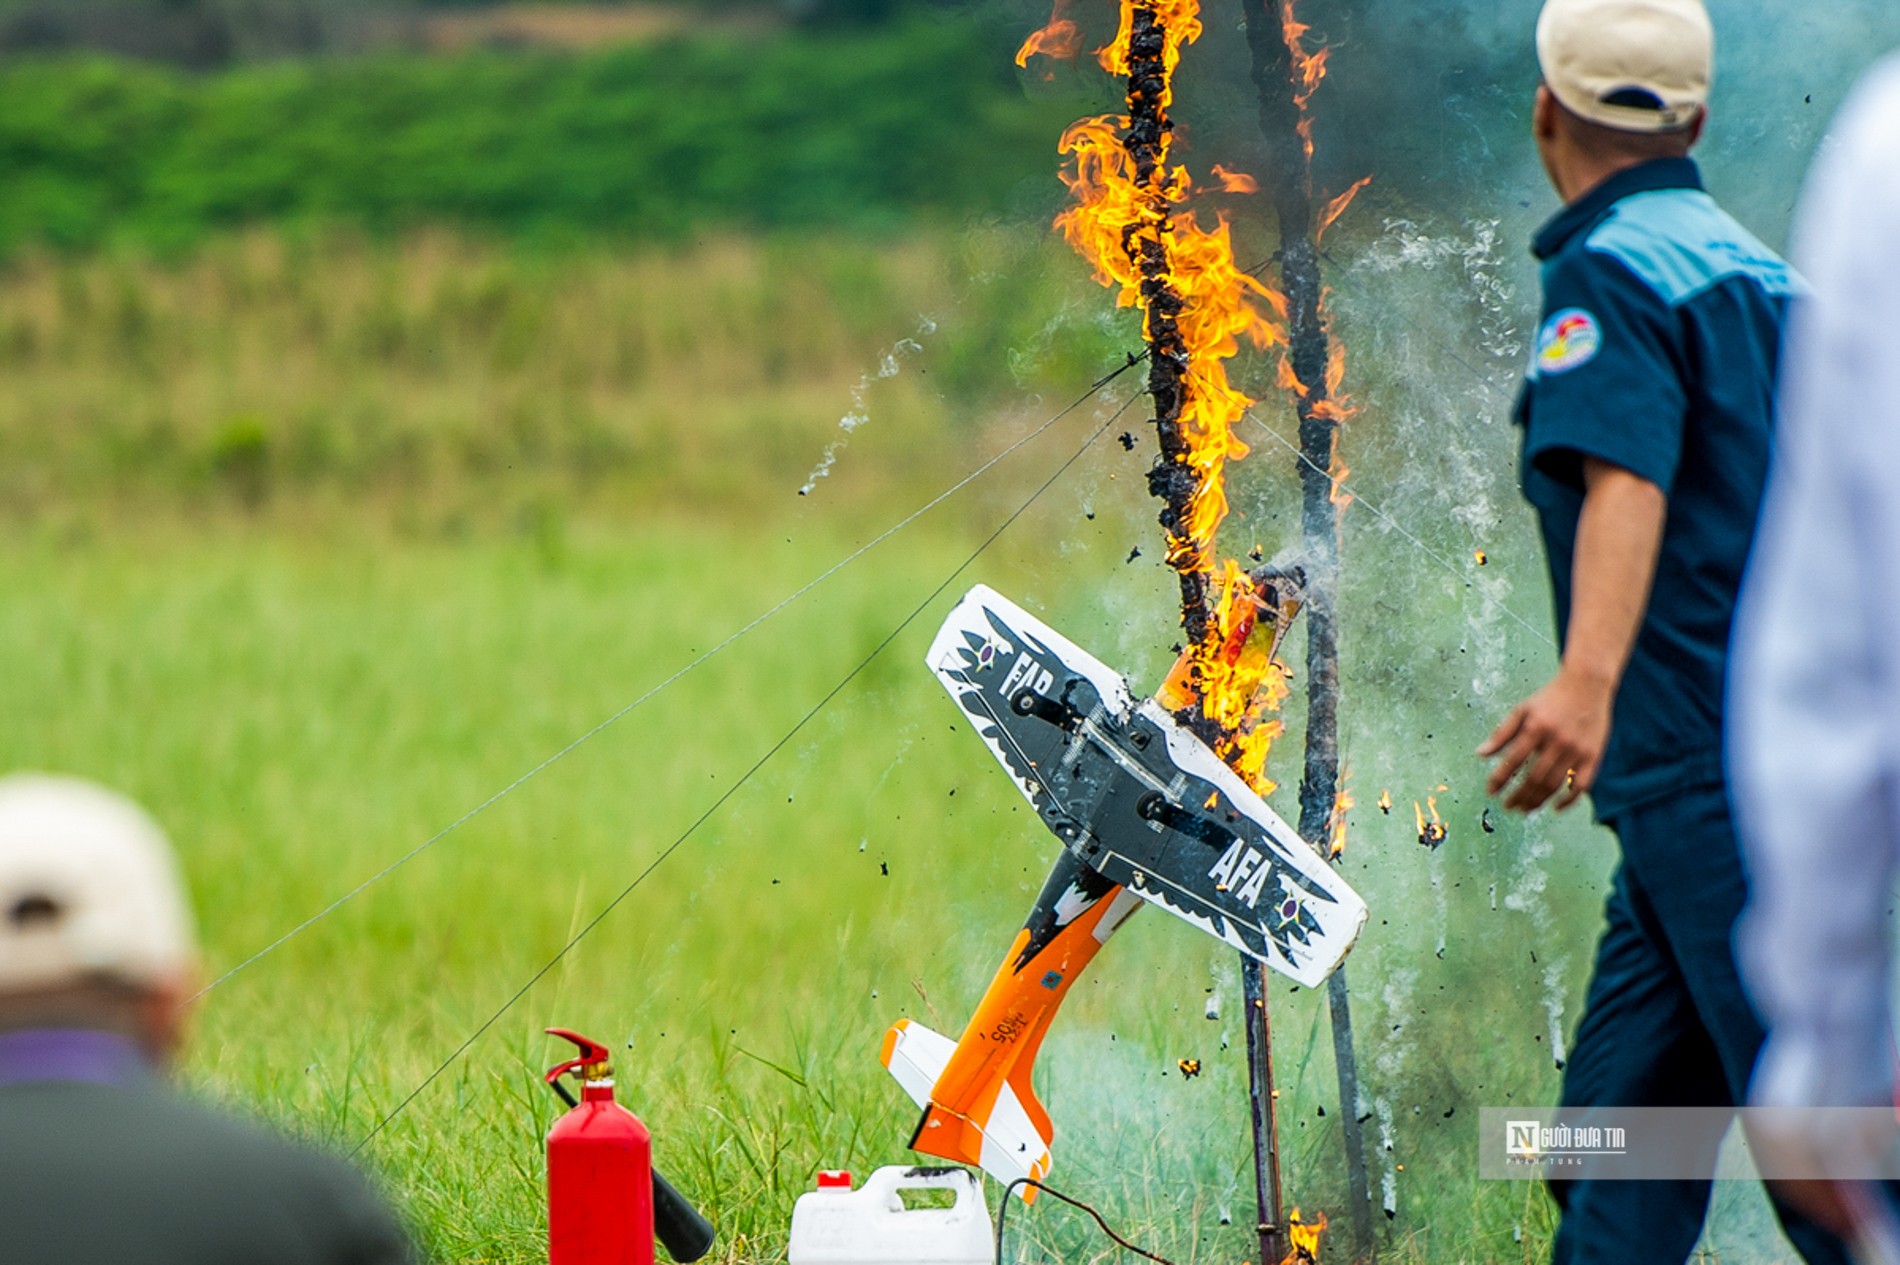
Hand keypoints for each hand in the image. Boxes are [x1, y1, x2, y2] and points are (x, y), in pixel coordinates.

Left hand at [1478, 666, 1613, 812]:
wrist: (1587, 684)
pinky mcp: (1594, 756)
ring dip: (1538, 800)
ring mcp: (1577, 750)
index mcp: (1536, 727)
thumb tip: (1480, 755)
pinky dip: (1568, 800)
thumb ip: (1501, 733)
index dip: (1499, 779)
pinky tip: (1555, 807)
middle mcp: (1557, 740)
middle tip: (1508, 807)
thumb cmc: (1551, 697)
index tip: (1491, 791)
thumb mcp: (1522, 710)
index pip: (1513, 760)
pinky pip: (1581, 785)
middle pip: (1534, 778)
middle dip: (1518, 796)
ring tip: (1525, 809)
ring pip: (1555, 784)